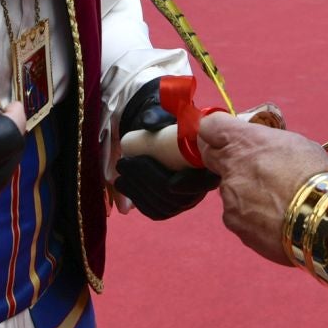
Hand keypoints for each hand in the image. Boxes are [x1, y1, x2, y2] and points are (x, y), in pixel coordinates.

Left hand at [113, 79, 218, 220]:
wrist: (157, 135)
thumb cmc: (164, 124)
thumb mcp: (162, 116)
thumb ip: (157, 117)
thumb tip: (148, 123)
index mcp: (208, 163)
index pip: (206, 182)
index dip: (190, 185)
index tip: (171, 182)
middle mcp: (200, 187)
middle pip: (178, 196)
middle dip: (148, 181)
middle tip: (124, 163)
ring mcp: (185, 200)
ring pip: (164, 205)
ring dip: (138, 189)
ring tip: (120, 171)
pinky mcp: (170, 208)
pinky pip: (155, 211)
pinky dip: (137, 199)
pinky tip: (123, 185)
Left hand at [195, 113, 327, 265]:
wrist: (323, 218)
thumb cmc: (315, 176)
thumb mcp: (294, 144)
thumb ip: (265, 144)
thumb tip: (260, 147)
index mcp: (244, 141)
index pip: (209, 126)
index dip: (215, 131)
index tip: (223, 135)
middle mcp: (230, 167)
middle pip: (210, 156)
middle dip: (224, 159)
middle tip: (248, 167)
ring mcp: (229, 197)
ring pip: (228, 190)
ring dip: (244, 193)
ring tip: (276, 201)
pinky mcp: (234, 223)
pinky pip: (237, 215)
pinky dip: (252, 216)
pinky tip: (275, 219)